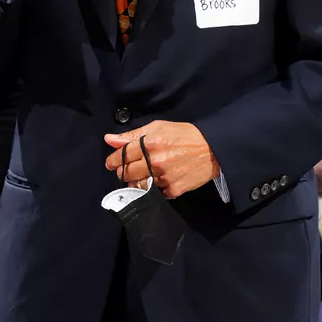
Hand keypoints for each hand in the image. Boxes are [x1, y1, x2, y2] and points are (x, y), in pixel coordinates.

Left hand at [103, 121, 220, 198]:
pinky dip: (154, 188)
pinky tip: (159, 180)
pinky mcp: (174, 189)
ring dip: (136, 182)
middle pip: (126, 173)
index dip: (112, 161)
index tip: (111, 163)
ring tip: (142, 175)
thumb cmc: (184, 135)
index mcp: (149, 143)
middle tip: (126, 170)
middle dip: (123, 172)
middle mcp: (155, 162)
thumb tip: (109, 139)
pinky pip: (156, 193)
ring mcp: (164, 177)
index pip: (121, 156)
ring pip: (138, 185)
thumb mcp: (158, 127)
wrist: (212, 149)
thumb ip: (132, 135)